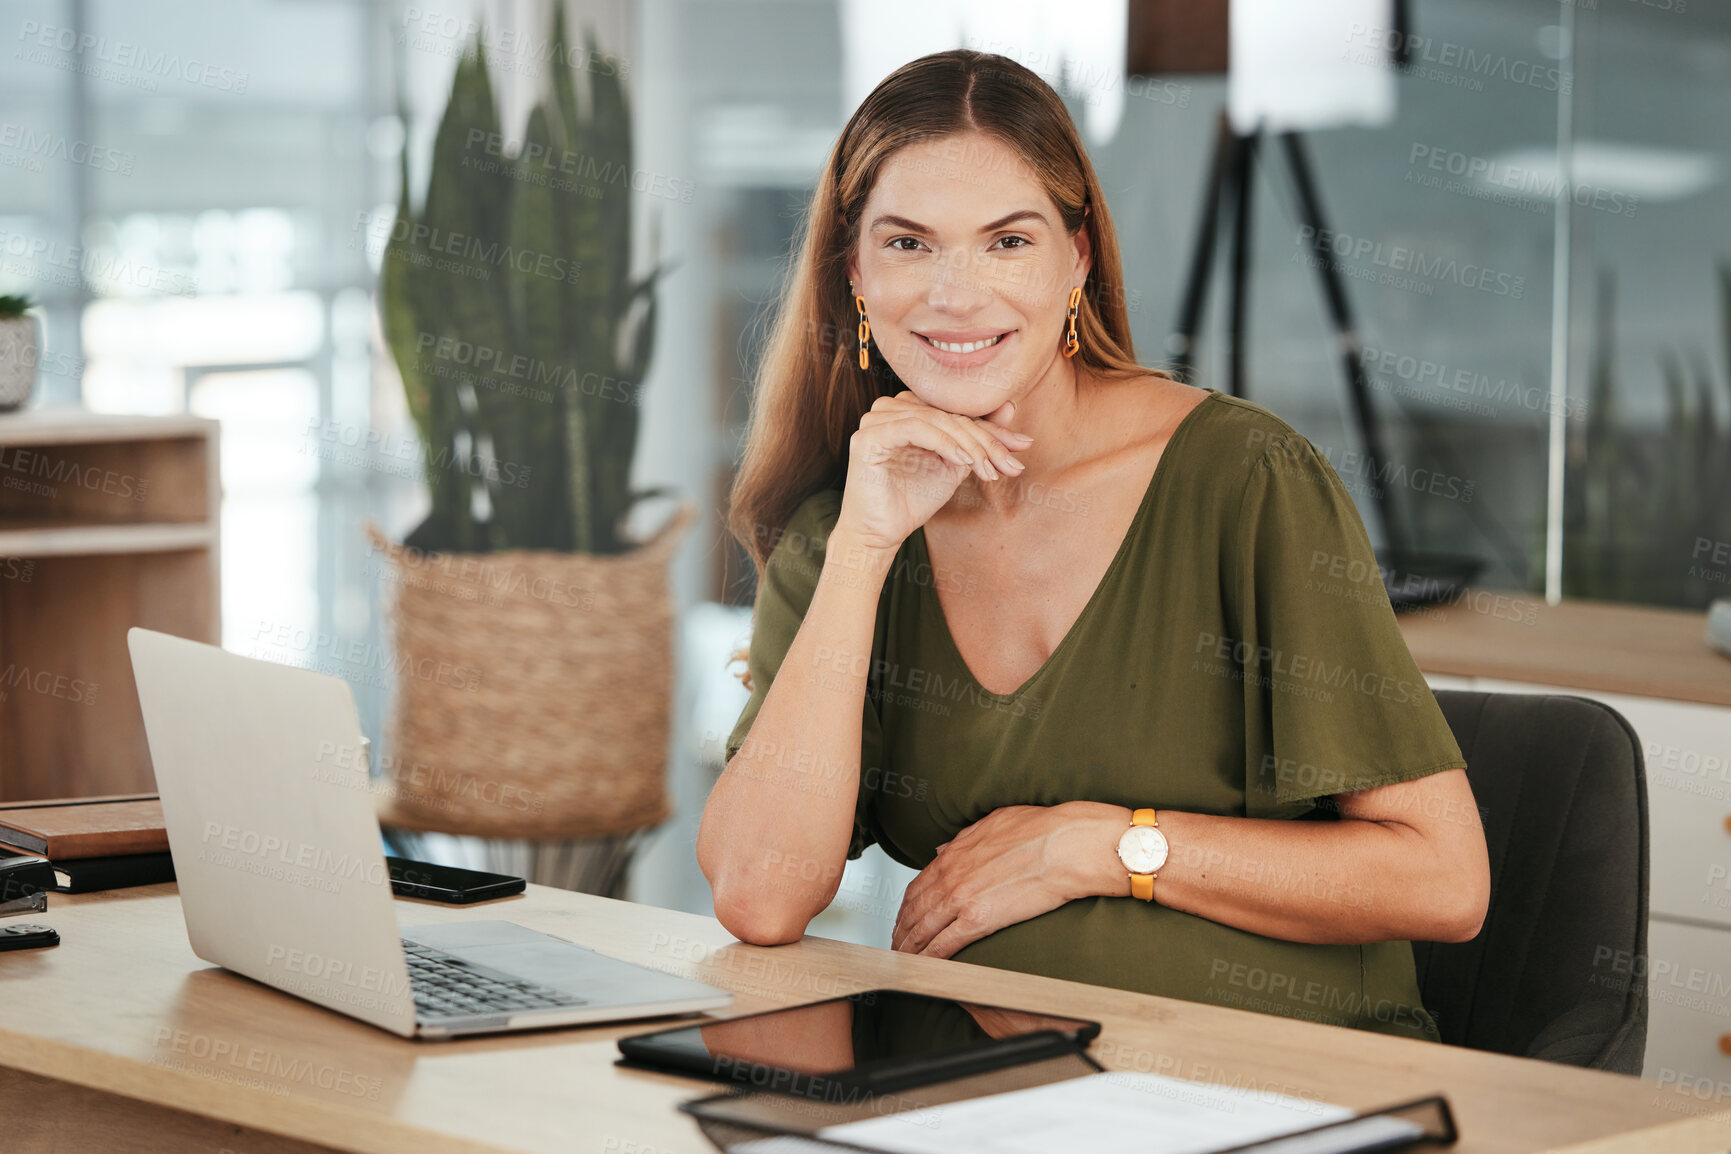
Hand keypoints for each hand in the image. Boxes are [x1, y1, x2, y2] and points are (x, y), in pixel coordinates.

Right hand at [833, 390, 1032, 556]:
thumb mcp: (956, 464)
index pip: (957, 412)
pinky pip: (915, 428)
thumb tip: (1010, 406)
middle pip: (949, 414)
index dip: (992, 429)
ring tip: (988, 470)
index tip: (1023, 446)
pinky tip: (963, 462)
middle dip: (985, 441)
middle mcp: (890, 408)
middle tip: (1011, 464)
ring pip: (936, 419)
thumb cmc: (913, 499)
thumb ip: (978, 437)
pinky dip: (944, 443)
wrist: (882, 534)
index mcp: (909, 409)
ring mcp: (876, 419)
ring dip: (968, 445)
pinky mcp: (869, 436)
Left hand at [891, 802, 1129, 958]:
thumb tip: (944, 849)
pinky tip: (924, 969)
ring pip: (923, 930)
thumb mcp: (992, 824)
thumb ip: (963, 839)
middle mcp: (951, 876)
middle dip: (901, 931)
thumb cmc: (1039, 829)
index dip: (905, 907)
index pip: (917, 886)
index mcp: (953, 855)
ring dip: (909, 948)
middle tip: (895, 946)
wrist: (1064, 845)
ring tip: (904, 962)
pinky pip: (945, 944)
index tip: (902, 920)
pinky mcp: (980, 920)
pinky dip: (929, 959)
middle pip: (913, 910)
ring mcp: (962, 899)